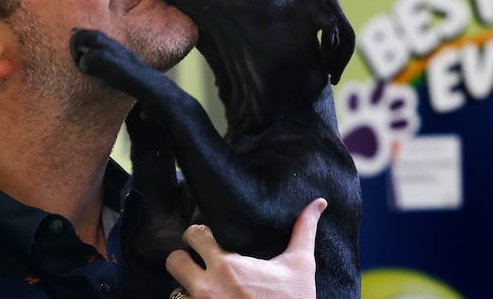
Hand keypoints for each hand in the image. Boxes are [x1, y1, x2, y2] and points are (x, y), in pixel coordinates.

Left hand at [165, 198, 326, 298]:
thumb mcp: (300, 265)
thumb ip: (304, 230)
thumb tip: (318, 203)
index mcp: (228, 266)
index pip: (193, 235)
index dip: (199, 234)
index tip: (209, 238)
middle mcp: (208, 288)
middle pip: (174, 261)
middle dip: (184, 260)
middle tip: (199, 262)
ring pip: (174, 291)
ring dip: (186, 288)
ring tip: (205, 287)